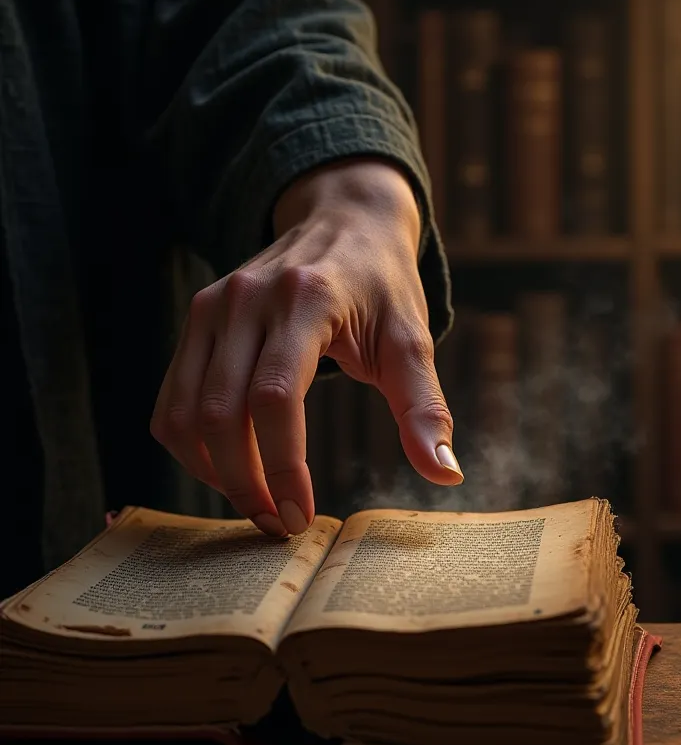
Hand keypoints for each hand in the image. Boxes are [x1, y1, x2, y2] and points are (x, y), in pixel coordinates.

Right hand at [151, 159, 462, 536]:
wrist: (343, 220)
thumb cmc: (382, 286)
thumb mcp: (411, 338)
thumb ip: (424, 406)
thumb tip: (446, 472)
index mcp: (306, 301)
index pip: (275, 398)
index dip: (283, 467)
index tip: (302, 516)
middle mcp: (247, 299)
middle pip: (221, 413)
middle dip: (245, 484)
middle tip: (279, 524)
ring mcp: (212, 306)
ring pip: (185, 413)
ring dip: (213, 473)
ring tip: (256, 502)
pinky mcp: (196, 319)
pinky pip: (171, 401)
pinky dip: (191, 447)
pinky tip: (228, 468)